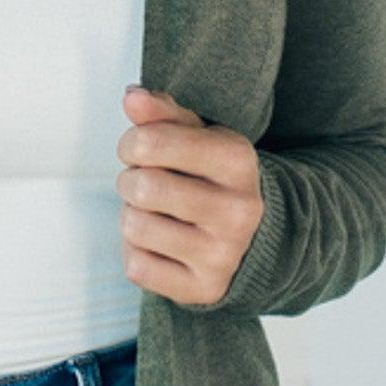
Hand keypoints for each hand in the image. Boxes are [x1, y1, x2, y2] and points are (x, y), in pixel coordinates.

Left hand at [116, 86, 263, 306]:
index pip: (152, 143)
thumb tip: (132, 97)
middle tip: (143, 184)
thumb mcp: (199, 137)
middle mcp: (237, 210)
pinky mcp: (204, 289)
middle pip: (142, 187)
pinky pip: (137, 267)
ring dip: (132, 217)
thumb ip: (164, 114)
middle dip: (130, 180)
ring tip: (154, 213)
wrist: (255, 236)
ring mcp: (223, 254)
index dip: (132, 143)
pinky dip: (136, 252)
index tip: (138, 149)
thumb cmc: (213, 177)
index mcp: (237, 161)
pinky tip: (159, 244)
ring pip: (135, 227)